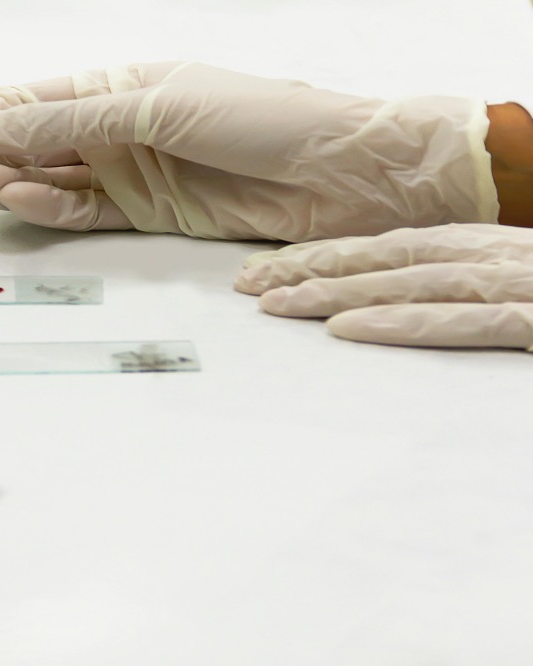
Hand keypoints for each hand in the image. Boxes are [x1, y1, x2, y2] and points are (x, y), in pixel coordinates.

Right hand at [0, 62, 498, 241]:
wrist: (338, 174)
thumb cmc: (259, 118)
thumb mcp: (153, 107)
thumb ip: (66, 123)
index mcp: (120, 85)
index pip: (28, 98)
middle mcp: (119, 128)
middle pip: (29, 139)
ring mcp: (131, 172)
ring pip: (49, 178)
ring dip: (7, 180)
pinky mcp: (148, 214)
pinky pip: (83, 212)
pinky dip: (50, 208)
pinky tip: (24, 198)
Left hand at [233, 223, 532, 350]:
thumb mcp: (524, 281)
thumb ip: (471, 285)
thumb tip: (416, 292)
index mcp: (487, 247)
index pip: (392, 247)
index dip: (327, 254)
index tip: (273, 266)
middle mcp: (492, 257)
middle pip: (386, 258)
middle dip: (311, 268)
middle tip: (250, 283)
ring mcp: (514, 286)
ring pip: (408, 283)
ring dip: (336, 291)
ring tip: (276, 304)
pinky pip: (462, 322)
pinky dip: (401, 323)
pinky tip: (347, 329)